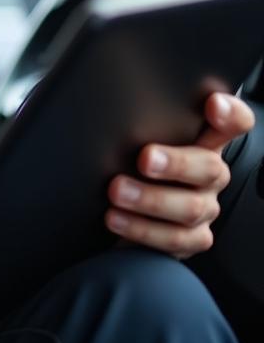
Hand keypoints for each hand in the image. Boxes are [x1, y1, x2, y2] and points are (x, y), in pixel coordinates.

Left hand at [105, 91, 254, 257]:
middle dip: (176, 164)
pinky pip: (174, 238)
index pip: (233, 122)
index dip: (231, 114)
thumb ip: (142, 120)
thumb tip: (108, 104)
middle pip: (209, 167)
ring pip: (190, 207)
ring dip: (150, 199)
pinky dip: (141, 229)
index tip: (214, 104)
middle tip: (144, 159)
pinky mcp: (192, 237)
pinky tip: (116, 219)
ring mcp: (203, 206)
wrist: (127, 206)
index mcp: (204, 141)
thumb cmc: (133, 160)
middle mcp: (210, 173)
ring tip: (117, 192)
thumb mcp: (139, 135)